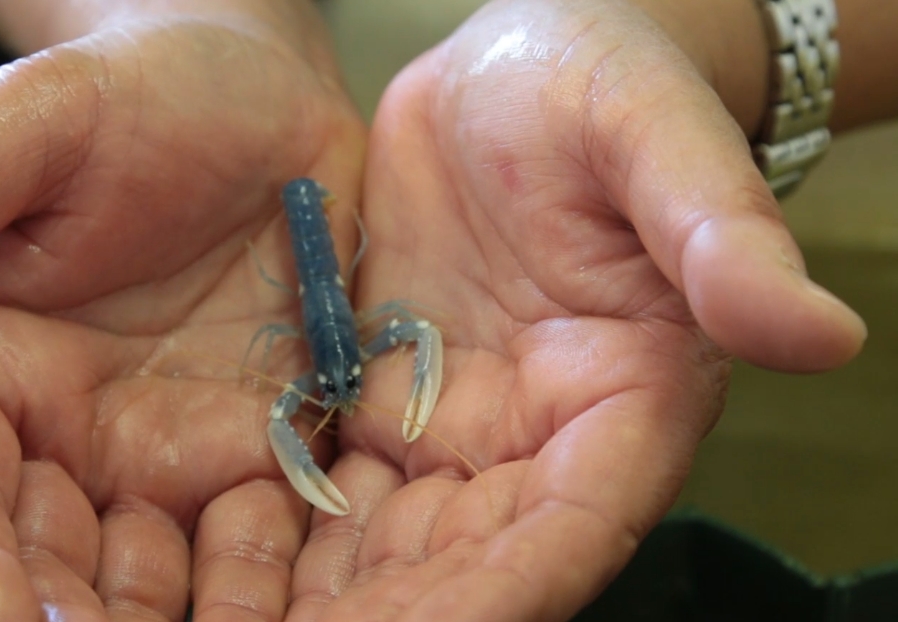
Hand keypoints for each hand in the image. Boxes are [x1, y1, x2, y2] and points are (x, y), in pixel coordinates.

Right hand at [0, 2, 369, 619]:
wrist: (262, 98)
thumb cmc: (139, 97)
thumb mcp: (33, 127)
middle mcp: (70, 432)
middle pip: (49, 557)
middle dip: (68, 617)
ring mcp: (170, 452)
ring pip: (153, 574)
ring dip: (170, 621)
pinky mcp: (264, 448)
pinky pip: (262, 537)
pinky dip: (267, 584)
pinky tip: (292, 607)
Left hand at [283, 0, 865, 619]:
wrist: (509, 75)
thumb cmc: (599, 85)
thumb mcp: (653, 135)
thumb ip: (719, 233)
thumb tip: (822, 333)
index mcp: (625, 395)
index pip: (575, 524)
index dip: (505, 588)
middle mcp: (539, 434)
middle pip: (468, 558)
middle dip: (389, 614)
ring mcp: (454, 423)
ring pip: (390, 540)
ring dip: (321, 596)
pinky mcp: (385, 397)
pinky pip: (332, 481)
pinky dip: (283, 528)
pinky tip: (220, 558)